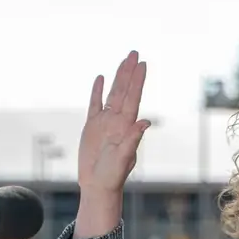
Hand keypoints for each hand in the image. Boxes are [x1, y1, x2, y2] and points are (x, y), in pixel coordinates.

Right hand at [76, 51, 149, 219]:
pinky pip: (95, 105)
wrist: (97, 186)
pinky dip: (97, 92)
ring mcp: (105, 122)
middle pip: (124, 91)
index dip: (137, 81)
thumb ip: (133, 139)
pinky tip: (100, 79)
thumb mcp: (124, 158)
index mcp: (126, 126)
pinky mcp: (92, 127)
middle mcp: (117, 121)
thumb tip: (146, 122)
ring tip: (123, 60)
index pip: (133, 98)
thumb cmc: (113, 176)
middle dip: (129, 72)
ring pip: (112, 94)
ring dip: (118, 77)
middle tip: (134, 52)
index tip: (142, 64)